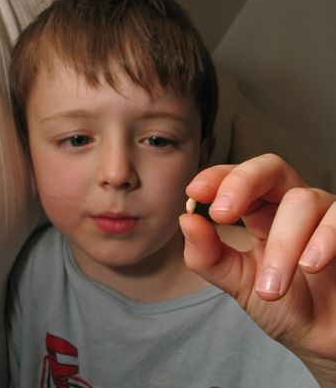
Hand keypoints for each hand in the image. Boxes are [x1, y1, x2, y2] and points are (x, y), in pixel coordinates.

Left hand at [179, 154, 335, 386]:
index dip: (218, 177)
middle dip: (242, 183)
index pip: (240, 178)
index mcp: (262, 212)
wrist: (323, 339)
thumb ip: (208, 255)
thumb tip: (186, 219)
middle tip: (221, 213)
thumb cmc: (284, 305)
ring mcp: (325, 214)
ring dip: (282, 244)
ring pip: (302, 201)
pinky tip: (310, 266)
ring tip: (271, 288)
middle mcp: (293, 205)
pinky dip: (323, 239)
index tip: (194, 193)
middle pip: (271, 168)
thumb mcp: (237, 281)